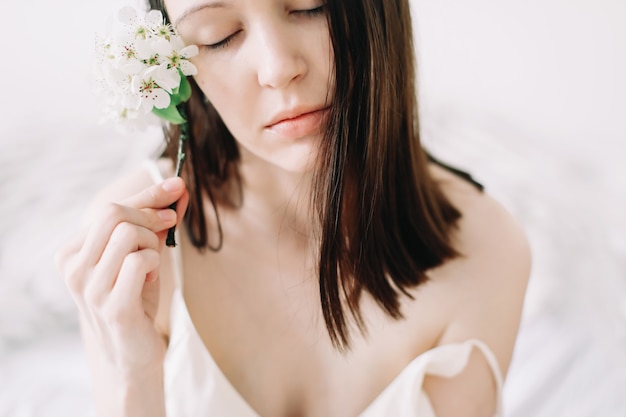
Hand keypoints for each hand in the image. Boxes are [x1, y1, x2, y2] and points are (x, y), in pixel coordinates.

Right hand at [56, 177, 188, 376]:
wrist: (133, 353)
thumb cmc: (135, 299)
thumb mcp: (141, 255)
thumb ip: (154, 224)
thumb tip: (177, 190)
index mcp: (72, 254)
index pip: (109, 209)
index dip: (147, 195)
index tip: (177, 186)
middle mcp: (73, 269)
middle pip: (114, 214)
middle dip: (150, 215)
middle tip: (169, 225)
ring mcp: (89, 289)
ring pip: (127, 234)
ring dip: (151, 243)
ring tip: (151, 264)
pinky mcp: (113, 306)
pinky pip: (141, 261)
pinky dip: (155, 264)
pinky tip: (149, 281)